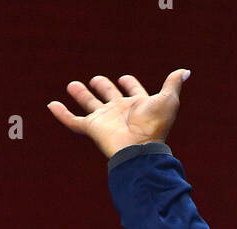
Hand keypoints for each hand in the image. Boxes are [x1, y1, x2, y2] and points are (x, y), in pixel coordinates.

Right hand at [47, 70, 189, 158]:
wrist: (140, 148)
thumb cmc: (155, 126)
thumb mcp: (168, 101)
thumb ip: (173, 84)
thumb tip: (185, 71)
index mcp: (138, 106)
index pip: (134, 92)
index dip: (130, 84)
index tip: (126, 79)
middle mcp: (120, 112)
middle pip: (109, 96)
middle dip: (103, 87)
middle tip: (96, 80)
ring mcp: (105, 120)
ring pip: (90, 105)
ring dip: (81, 95)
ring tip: (72, 85)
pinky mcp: (92, 128)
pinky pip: (73, 121)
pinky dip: (61, 114)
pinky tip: (51, 105)